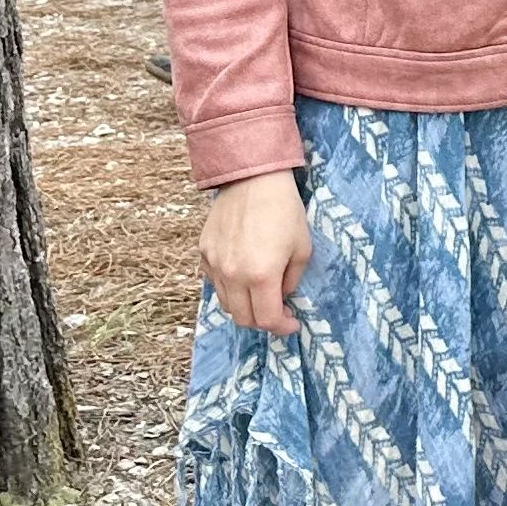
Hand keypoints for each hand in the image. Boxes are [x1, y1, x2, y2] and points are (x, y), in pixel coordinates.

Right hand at [201, 172, 310, 337]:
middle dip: (263, 321)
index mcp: (261, 275)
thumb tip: (282, 296)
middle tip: (278, 312)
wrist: (253, 178)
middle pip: (243, 318)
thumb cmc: (284, 210)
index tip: (292, 323)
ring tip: (260, 294)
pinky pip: (215, 282)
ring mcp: (214, 264)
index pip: (267, 319)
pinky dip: (229, 288)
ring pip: (226, 303)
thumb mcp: (302, 248)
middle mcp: (233, 274)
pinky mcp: (204, 252)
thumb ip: (291, 280)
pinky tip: (243, 275)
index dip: (282, 327)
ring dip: (245, 307)